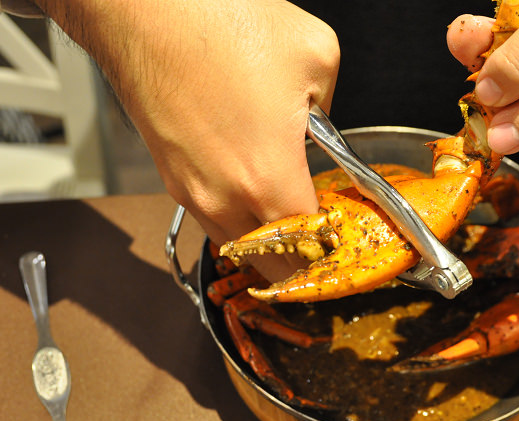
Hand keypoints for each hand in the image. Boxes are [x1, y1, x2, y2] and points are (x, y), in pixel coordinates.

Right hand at [35, 0, 339, 279]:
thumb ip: (332, 106)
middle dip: (301, 260)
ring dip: (266, 244)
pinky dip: (237, 219)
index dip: (334, 249)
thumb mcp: (316, 54)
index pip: (311, 249)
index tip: (345, 240)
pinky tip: (252, 192)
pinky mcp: (170, 176)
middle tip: (321, 241)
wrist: (142, 7)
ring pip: (238, 246)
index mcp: (269, 179)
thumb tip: (320, 126)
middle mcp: (225, 198)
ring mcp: (191, 191)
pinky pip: (212, 217)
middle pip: (271, 265)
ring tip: (290, 221)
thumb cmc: (215, 21)